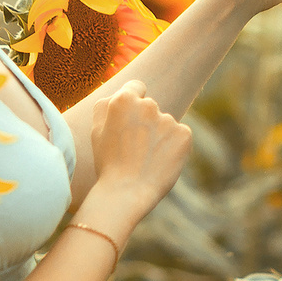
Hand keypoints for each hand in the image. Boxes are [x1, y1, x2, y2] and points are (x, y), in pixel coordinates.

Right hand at [85, 79, 193, 224]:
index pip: (136, 87)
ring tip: (145, 160)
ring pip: (165, 124)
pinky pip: (179, 136)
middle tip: (134, 149)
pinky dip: (173, 147)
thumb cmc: (108, 163)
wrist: (126, 192)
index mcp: (123, 99)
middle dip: (145, 123)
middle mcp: (148, 105)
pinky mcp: (184, 134)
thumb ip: (106, 106)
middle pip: (150, 108)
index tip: (131, 120)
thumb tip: (118, 94)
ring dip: (159, 136)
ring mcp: (168, 119)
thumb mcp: (97, 131)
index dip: (133, 104)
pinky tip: (160, 162)